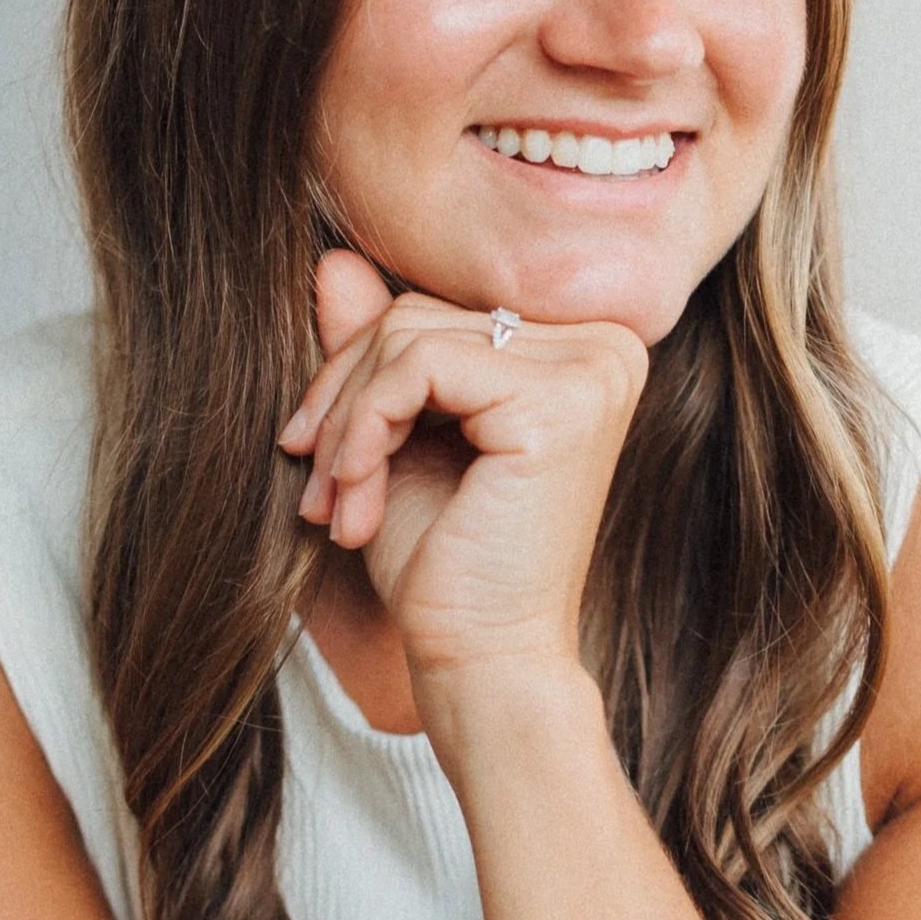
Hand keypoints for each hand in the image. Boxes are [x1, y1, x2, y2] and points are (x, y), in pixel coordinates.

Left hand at [277, 249, 646, 693]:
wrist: (483, 662)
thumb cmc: (448, 567)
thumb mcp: (397, 440)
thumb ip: (376, 352)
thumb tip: (332, 257)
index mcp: (582, 351)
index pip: (436, 310)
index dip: (355, 373)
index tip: (315, 455)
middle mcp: (605, 347)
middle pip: (417, 313)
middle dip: (342, 400)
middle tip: (318, 491)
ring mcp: (591, 368)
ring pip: (406, 336)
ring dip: (345, 428)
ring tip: (337, 509)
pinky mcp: (558, 399)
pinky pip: (415, 366)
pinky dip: (362, 432)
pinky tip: (356, 504)